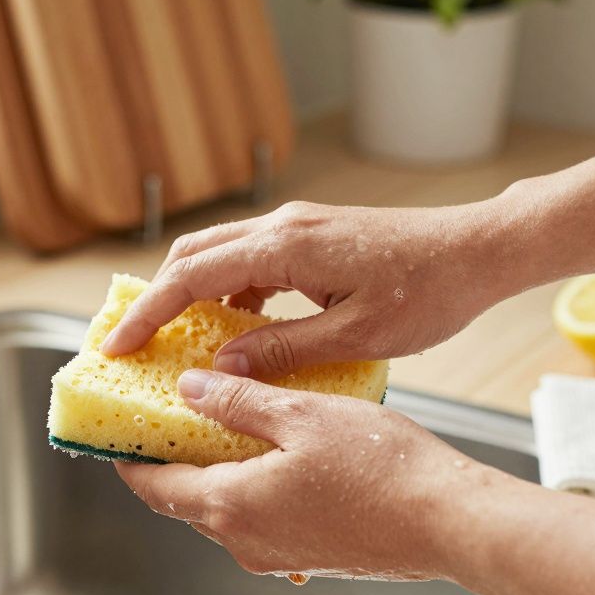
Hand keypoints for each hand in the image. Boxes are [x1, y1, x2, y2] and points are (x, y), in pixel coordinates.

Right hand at [100, 201, 509, 379]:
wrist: (477, 250)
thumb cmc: (429, 291)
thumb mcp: (356, 335)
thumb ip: (284, 349)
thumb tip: (223, 367)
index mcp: (286, 247)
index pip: (192, 276)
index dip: (148, 313)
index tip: (116, 345)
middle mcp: (283, 227)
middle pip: (193, 255)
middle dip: (157, 299)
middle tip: (134, 344)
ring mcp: (298, 227)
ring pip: (221, 255)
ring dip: (194, 296)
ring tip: (180, 345)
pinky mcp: (313, 237)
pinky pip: (252, 260)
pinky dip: (231, 293)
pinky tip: (240, 333)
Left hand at [115, 369, 486, 580]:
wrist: (449, 521)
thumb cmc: (384, 469)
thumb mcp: (300, 412)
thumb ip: (236, 399)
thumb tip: (190, 388)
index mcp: (231, 505)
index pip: (152, 485)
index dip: (126, 456)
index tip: (113, 431)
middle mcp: (245, 540)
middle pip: (183, 499)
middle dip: (169, 457)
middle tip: (166, 413)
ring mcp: (277, 554)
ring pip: (222, 506)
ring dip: (212, 467)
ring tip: (223, 418)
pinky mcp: (307, 554)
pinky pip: (258, 516)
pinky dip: (249, 482)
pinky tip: (273, 447)